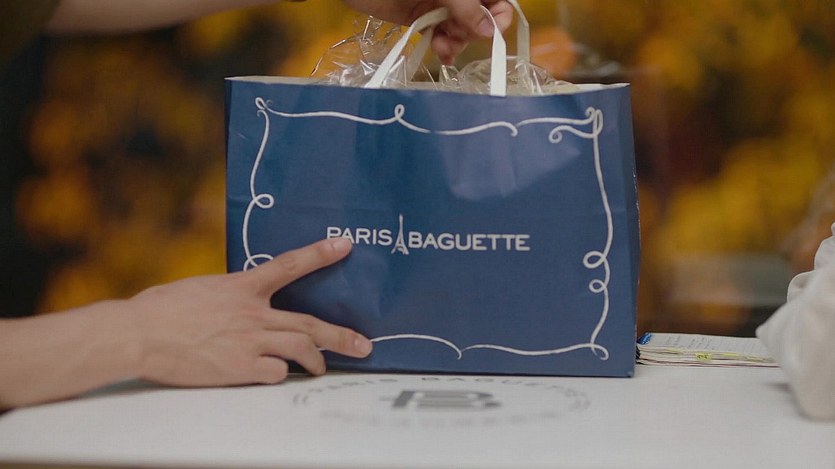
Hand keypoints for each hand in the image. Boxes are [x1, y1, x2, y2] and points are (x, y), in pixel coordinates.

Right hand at [130, 237, 370, 386]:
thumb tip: (244, 299)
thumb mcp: (203, 288)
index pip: (289, 266)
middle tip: (364, 345)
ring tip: (322, 367)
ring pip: (301, 350)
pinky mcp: (240, 368)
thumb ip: (232, 294)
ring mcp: (249, 341)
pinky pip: (274, 373)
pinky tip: (274, 375)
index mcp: (242, 286)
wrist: (139, 333)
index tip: (344, 245)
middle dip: (341, 335)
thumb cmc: (162, 309)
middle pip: (309, 324)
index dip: (319, 254)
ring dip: (317, 361)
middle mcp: (253, 313)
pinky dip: (279, 375)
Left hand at [341, 0, 513, 63]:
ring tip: (443, 48)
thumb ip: (465, 6)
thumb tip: (489, 31)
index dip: (499, 14)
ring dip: (458, 42)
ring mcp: (441, 3)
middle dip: (473, 30)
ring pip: (463, 29)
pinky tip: (440, 52)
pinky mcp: (422, 17)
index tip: (490, 31)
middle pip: (482, 16)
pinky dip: (444, 46)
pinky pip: (443, 35)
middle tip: (455, 36)